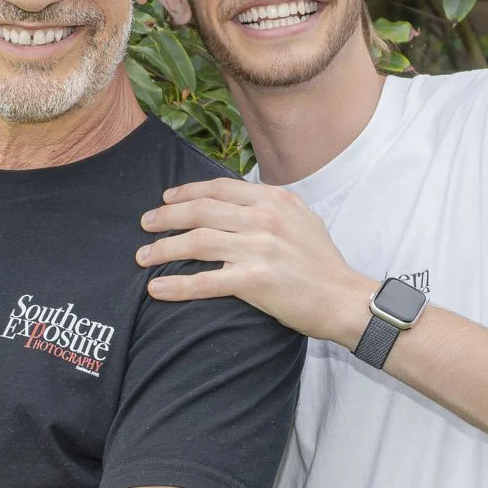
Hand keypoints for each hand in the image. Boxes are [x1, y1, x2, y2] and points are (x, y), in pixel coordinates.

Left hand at [136, 178, 376, 346]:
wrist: (344, 298)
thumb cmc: (323, 264)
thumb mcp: (302, 219)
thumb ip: (271, 207)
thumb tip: (241, 201)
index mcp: (274, 200)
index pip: (219, 189)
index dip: (187, 192)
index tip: (167, 198)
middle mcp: (264, 218)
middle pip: (200, 211)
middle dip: (166, 216)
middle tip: (146, 224)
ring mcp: (258, 248)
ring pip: (196, 242)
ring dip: (163, 249)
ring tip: (142, 257)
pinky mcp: (254, 280)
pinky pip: (204, 281)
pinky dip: (176, 285)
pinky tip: (156, 289)